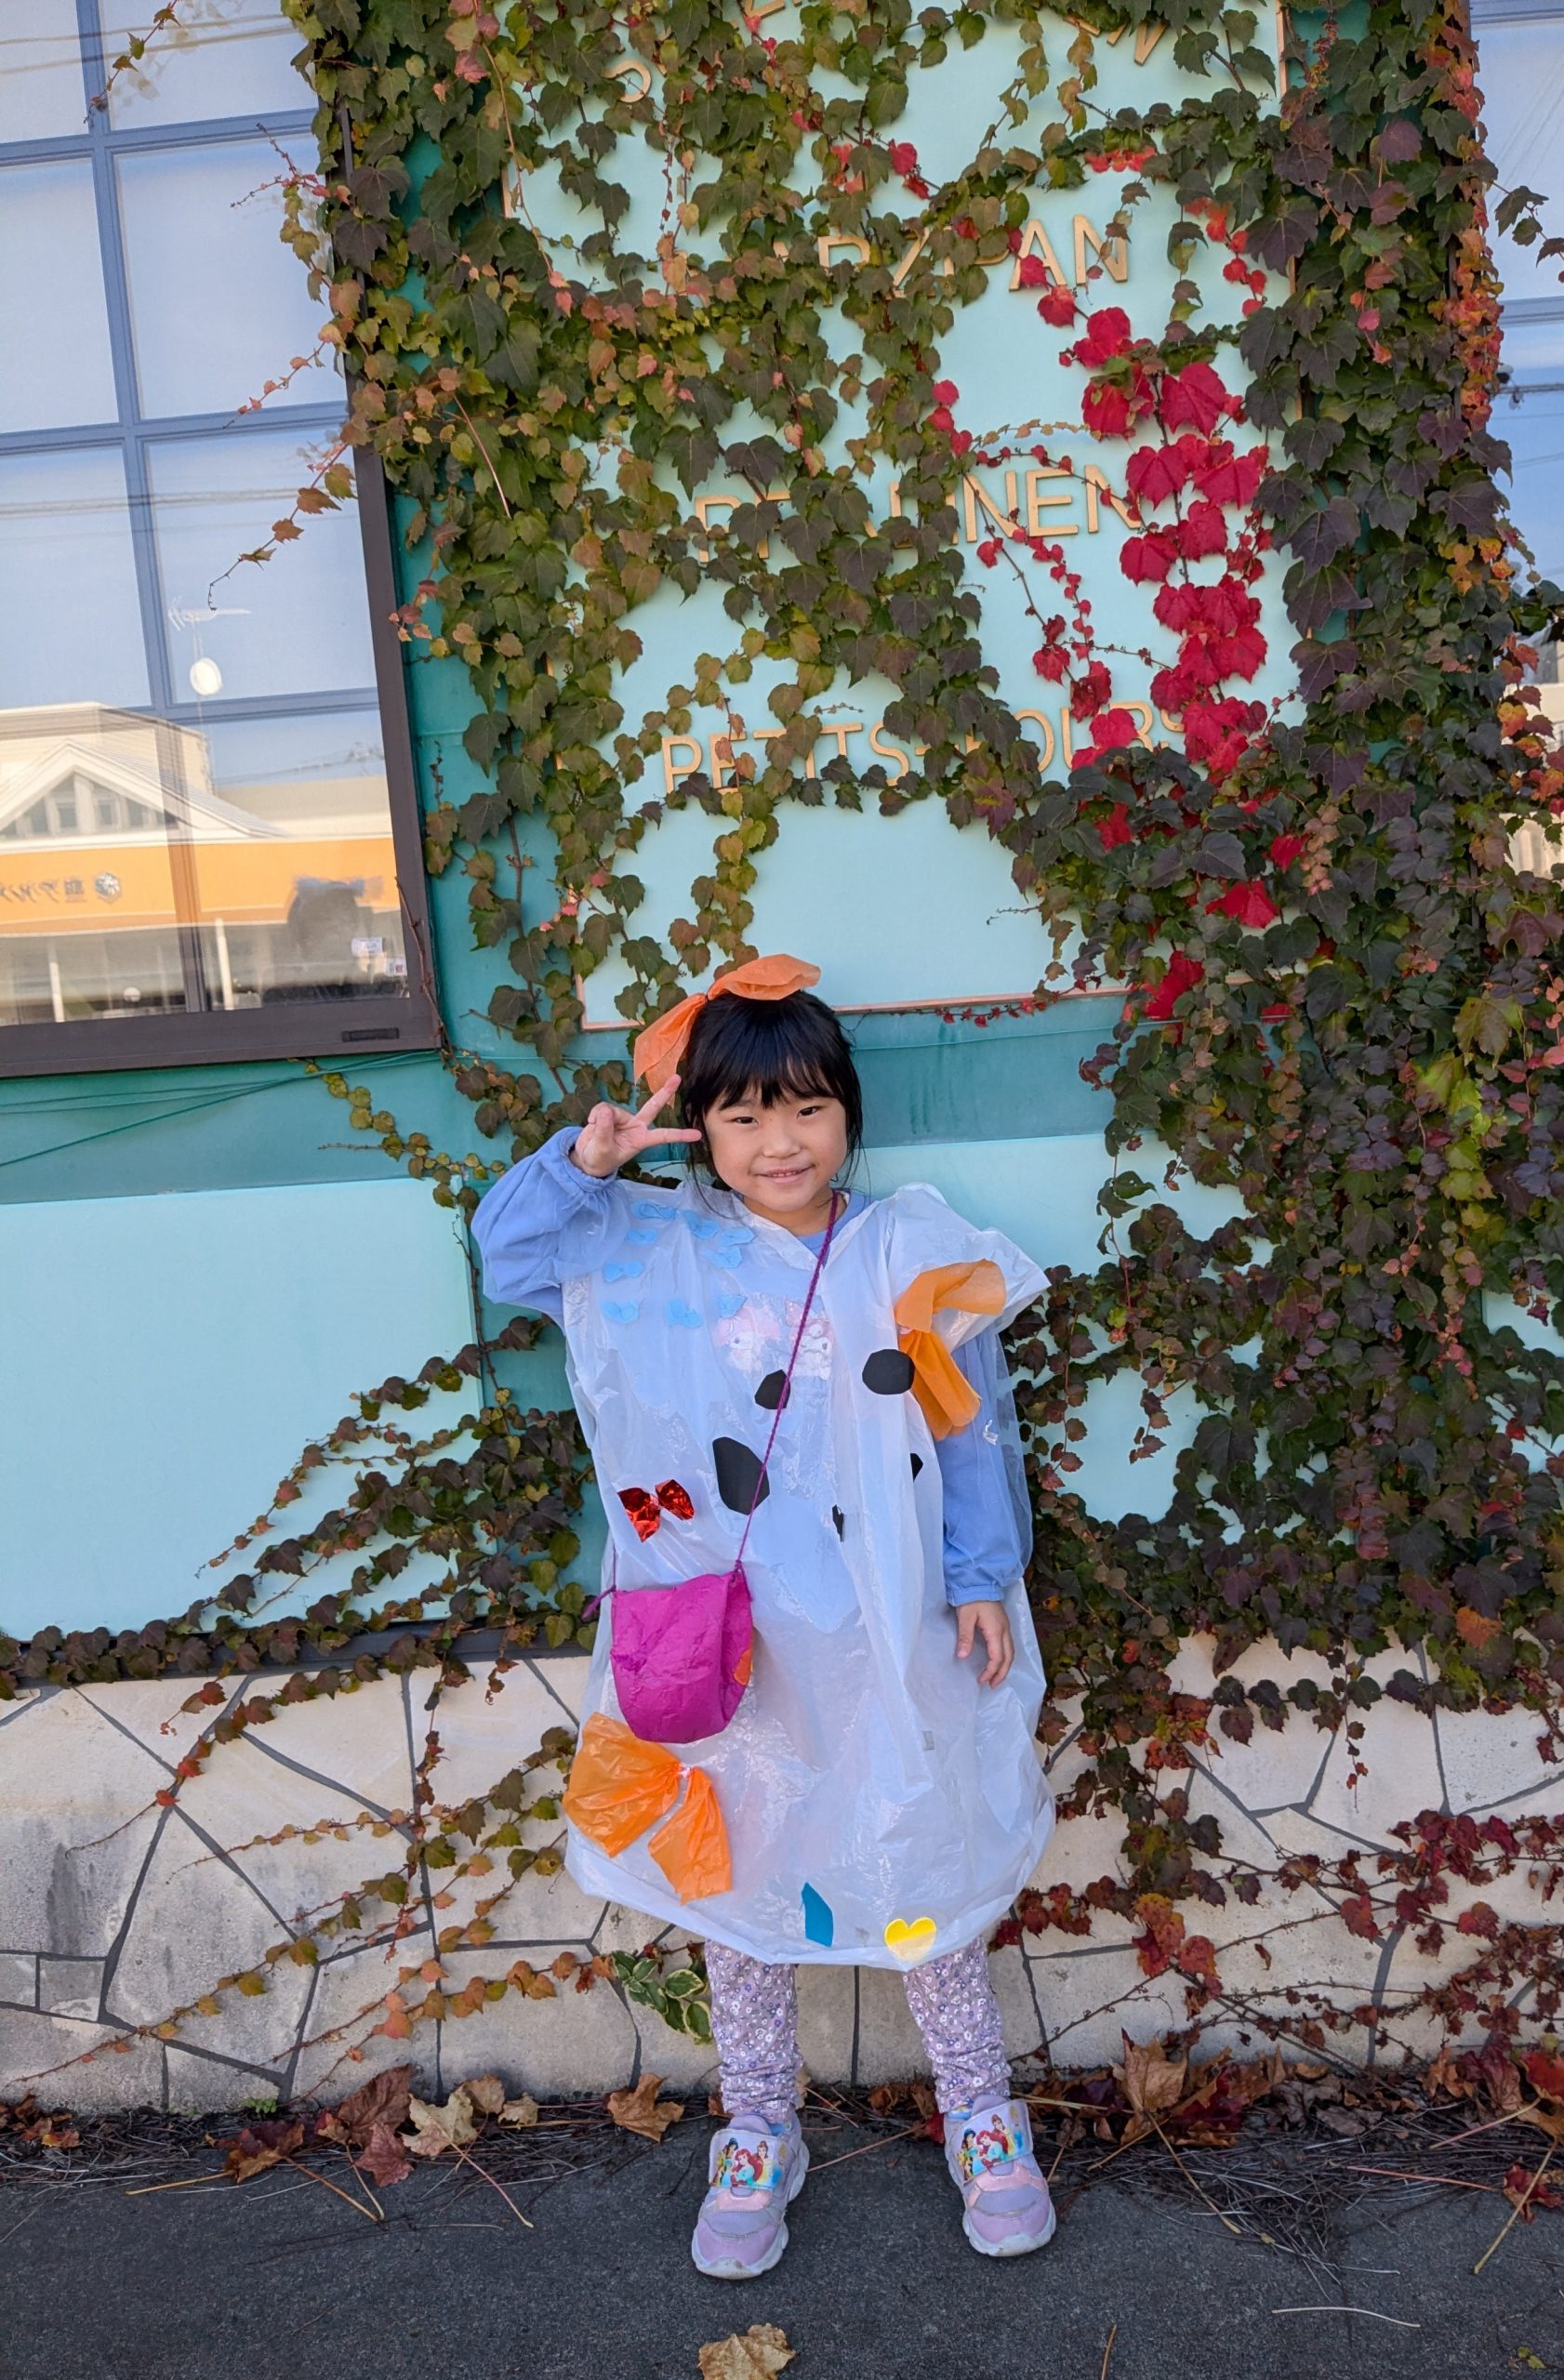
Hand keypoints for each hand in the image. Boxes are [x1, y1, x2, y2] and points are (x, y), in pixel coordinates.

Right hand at [570, 1077, 701, 1178]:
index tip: (697, 1135)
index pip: (663, 1136)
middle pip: (653, 1106)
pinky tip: (591, 1123)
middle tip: (678, 1078)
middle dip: (664, 1092)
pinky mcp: (610, 1113)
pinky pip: (603, 1107)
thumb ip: (604, 1130)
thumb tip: (604, 1110)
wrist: (586, 1159)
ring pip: (614, 1109)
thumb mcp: (602, 1150)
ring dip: (601, 1119)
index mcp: (641, 1140)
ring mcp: (624, 1119)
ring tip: (594, 1130)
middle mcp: (636, 1126)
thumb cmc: (599, 1159)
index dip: (679, 1136)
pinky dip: (594, 1115)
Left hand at [955, 1599, 1013, 1687]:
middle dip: (1002, 1673)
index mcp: (996, 1630)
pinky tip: (998, 1661)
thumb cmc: (971, 1598)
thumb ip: (965, 1637)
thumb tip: (963, 1656)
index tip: (981, 1680)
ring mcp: (1006, 1627)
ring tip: (996, 1678)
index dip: (991, 1671)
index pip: (997, 1657)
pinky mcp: (1003, 1624)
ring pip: (1011, 1652)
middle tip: (992, 1685)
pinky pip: (1009, 1645)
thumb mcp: (965, 1617)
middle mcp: (1005, 1630)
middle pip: (1009, 1657)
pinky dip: (1006, 1657)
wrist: (980, 1581)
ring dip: (1005, 1666)